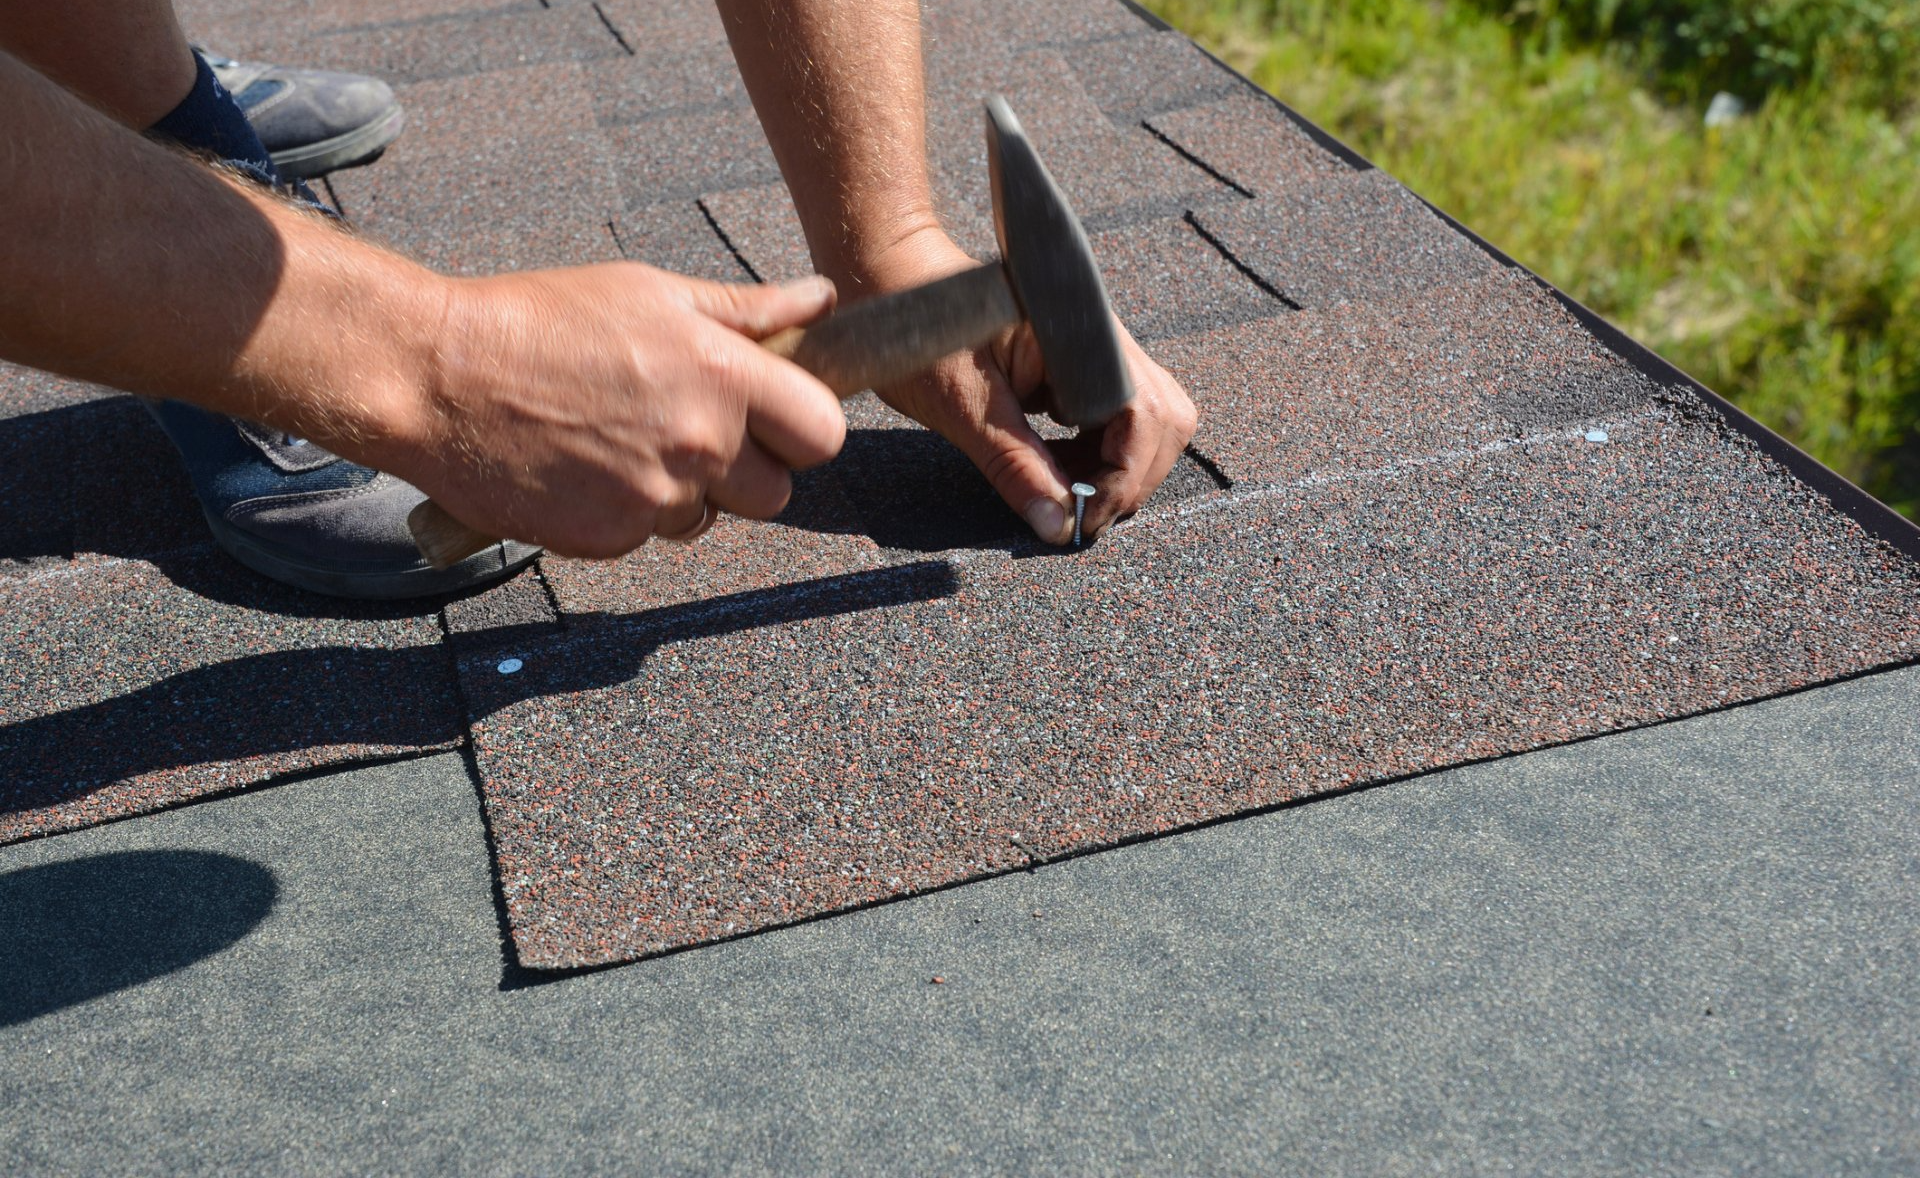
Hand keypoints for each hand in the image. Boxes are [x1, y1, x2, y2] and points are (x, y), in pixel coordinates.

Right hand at [375, 263, 845, 558]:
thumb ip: (744, 310)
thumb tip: (820, 299)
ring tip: (617, 438)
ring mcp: (654, 499)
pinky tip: (582, 465)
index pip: (823, 433)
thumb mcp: (649, 293)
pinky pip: (644, 536)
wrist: (435, 378)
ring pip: (706, 519)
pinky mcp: (608, 539)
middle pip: (775, 495)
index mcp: (723, 375)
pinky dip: (623, 511)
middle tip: (689, 431)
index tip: (775, 420)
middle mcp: (699, 444)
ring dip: (679, 492)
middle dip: (745, 472)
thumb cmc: (540, 321)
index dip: (803, 430)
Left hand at [863, 235, 1197, 543]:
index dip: (1121, 479)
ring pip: (1149, 420)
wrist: (894, 280)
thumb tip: (1057, 526)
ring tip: (1064, 491)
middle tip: (1078, 513)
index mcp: (1080, 335)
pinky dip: (1098, 452)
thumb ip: (1015, 467)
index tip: (1080, 519)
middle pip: (1164, 419)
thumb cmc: (920, 331)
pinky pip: (1119, 415)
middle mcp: (1103, 337)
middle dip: (1130, 477)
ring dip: (1116, 467)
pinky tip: (1059, 469)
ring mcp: (1099, 349)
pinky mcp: (1085, 364)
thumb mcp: (962, 409)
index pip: (1143, 418)